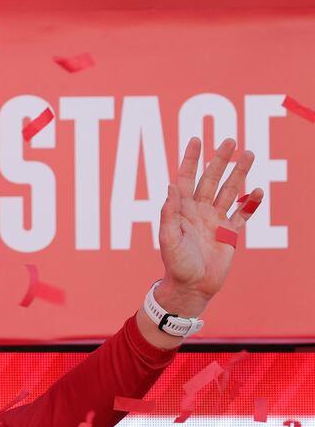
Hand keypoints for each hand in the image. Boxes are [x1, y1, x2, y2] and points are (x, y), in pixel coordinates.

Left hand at [156, 137, 263, 316]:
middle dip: (220, 160)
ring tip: (249, 154)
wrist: (192, 287)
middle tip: (230, 141)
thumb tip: (170, 187)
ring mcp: (215, 220)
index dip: (190, 160)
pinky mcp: (229, 233)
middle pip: (211, 179)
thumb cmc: (176, 265)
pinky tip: (258, 190)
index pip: (186, 179)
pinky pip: (242, 214)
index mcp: (182, 210)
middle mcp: (199, 211)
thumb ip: (169, 214)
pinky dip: (250, 202)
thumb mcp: (168, 239)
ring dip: (239, 173)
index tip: (196, 140)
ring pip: (229, 191)